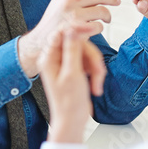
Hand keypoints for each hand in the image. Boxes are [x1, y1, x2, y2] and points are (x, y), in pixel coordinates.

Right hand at [18, 0, 121, 77]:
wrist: (41, 43)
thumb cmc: (55, 24)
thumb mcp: (62, 5)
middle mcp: (68, 2)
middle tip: (117, 2)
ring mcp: (72, 15)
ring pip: (102, 11)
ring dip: (107, 16)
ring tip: (106, 20)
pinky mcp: (78, 29)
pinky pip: (99, 26)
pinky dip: (100, 28)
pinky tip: (94, 30)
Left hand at [40, 27, 106, 143]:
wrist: (72, 120)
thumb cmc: (69, 102)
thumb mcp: (72, 73)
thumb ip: (72, 49)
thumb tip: (72, 28)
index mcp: (49, 58)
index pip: (63, 32)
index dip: (78, 29)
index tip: (92, 29)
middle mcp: (56, 59)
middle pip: (79, 43)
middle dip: (92, 57)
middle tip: (98, 72)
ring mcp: (66, 64)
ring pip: (87, 52)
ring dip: (96, 67)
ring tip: (97, 83)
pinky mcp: (75, 69)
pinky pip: (89, 61)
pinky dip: (96, 71)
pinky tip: (95, 83)